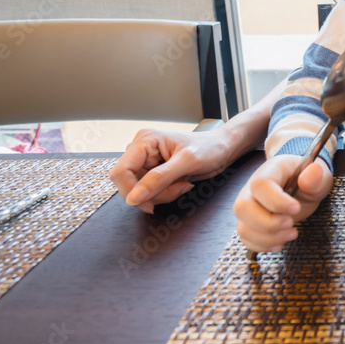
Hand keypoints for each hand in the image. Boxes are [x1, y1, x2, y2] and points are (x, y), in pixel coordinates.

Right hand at [109, 128, 231, 212]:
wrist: (224, 149)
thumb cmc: (210, 148)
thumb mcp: (187, 163)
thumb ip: (158, 179)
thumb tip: (133, 198)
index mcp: (145, 140)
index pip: (120, 172)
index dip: (130, 191)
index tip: (148, 203)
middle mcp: (141, 149)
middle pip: (129, 183)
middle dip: (151, 193)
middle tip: (176, 189)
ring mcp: (146, 161)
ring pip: (139, 190)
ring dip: (160, 195)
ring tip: (182, 184)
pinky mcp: (153, 172)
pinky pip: (150, 191)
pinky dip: (164, 194)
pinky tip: (180, 184)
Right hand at [233, 155, 332, 253]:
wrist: (302, 188)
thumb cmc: (308, 181)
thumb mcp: (319, 177)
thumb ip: (317, 176)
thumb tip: (314, 171)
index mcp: (270, 171)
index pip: (260, 185)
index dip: (276, 201)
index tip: (296, 209)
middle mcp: (251, 189)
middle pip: (242, 208)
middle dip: (267, 224)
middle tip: (290, 223)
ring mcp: (248, 207)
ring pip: (244, 228)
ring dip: (269, 238)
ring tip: (292, 233)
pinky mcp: (249, 223)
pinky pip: (247, 239)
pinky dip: (264, 246)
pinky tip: (281, 242)